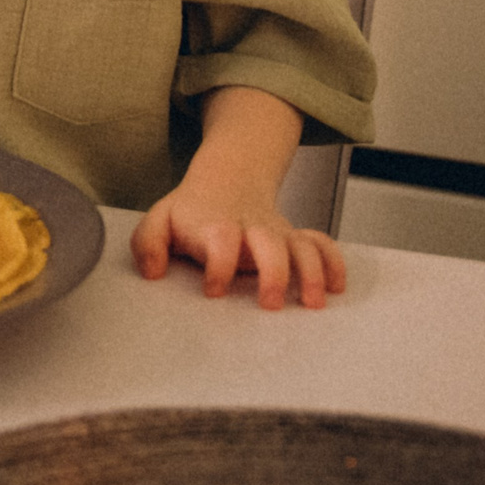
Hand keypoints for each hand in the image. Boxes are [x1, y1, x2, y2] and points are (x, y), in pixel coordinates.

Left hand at [129, 84, 343, 309]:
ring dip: (312, 272)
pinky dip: (334, 262)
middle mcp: (251, 229)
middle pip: (269, 243)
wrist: (226, 180)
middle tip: (269, 303)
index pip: (221, 239)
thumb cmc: (192, 212)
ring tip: (313, 303)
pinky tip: (336, 288)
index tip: (213, 290)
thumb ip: (148, 244)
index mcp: (216, 225)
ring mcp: (276, 233)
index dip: (218, 265)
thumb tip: (152, 273)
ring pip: (302, 246)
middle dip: (274, 273)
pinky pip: (322, 244)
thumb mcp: (160, 221)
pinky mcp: (295, 238)